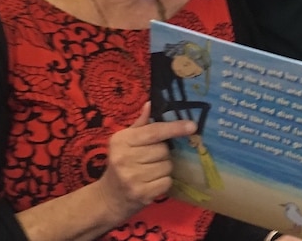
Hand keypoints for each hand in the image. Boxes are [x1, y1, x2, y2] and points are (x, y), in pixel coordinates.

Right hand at [97, 102, 196, 218]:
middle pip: (163, 150)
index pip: (154, 131)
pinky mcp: (141, 194)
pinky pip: (167, 182)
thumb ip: (140, 125)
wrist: (109, 197)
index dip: (174, 128)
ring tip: (149, 172)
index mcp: (121, 141)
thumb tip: (150, 104)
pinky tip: (151, 183)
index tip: (193, 126)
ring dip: (164, 168)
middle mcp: (124, 158)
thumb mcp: (125, 142)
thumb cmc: (120, 164)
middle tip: (149, 159)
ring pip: (167, 166)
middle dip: (162, 154)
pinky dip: (164, 182)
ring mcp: (132, 177)